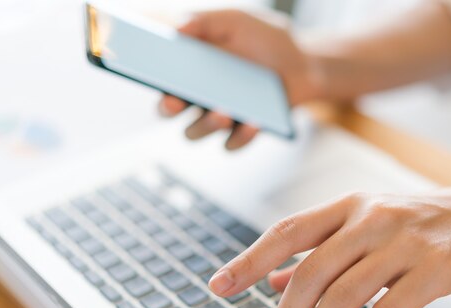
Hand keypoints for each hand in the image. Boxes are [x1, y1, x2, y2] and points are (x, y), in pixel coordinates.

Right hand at [158, 9, 319, 149]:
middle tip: (174, 100)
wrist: (303, 65)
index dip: (147, 76)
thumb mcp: (237, 21)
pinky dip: (241, 136)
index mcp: (188, 68)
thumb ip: (207, 21)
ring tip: (223, 112)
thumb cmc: (265, 41)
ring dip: (205, 124)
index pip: (158, 75)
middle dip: (168, 106)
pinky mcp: (242, 133)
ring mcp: (218, 117)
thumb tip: (179, 29)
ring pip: (195, 132)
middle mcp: (196, 96)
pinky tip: (254, 122)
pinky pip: (231, 144)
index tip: (146, 71)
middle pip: (168, 109)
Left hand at [209, 185, 450, 307]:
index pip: (287, 231)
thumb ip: (320, 250)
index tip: (219, 286)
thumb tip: (273, 278)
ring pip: (345, 294)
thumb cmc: (423, 223)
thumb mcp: (367, 225)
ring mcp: (405, 242)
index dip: (248, 259)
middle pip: (311, 271)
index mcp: (348, 206)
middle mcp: (371, 218)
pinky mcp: (437, 268)